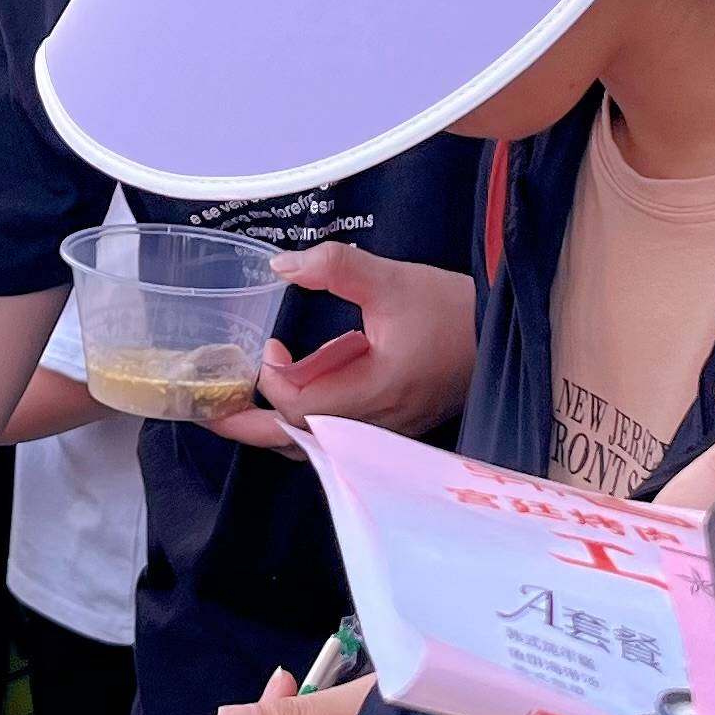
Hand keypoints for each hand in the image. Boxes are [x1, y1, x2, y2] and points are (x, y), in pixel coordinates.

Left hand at [222, 245, 475, 454]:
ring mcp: (386, 434)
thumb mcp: (392, 279)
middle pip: (299, 441)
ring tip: (237, 412)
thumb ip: (335, 267)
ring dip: (274, 431)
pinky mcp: (392, 431)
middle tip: (208, 411)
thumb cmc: (452, 309)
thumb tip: (281, 267)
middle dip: (249, 427)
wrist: (505, 335)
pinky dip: (304, 428)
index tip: (270, 344)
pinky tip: (289, 405)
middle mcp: (377, 424)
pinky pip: (336, 441)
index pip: (302, 405)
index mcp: (376, 390)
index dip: (274, 379)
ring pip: (316, 448)